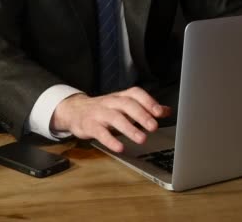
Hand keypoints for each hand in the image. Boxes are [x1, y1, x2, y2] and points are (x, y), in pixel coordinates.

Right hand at [50, 87, 170, 152]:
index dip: (148, 101)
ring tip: (142, 139)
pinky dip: (110, 140)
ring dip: (129, 128)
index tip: (160, 112)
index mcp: (121, 96)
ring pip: (115, 118)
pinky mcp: (89, 125)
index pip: (135, 94)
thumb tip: (166, 110)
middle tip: (153, 127)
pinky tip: (120, 147)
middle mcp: (111, 102)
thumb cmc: (105, 109)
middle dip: (141, 115)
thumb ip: (145, 108)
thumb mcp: (124, 106)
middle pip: (127, 104)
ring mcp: (99, 113)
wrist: (75, 110)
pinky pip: (100, 132)